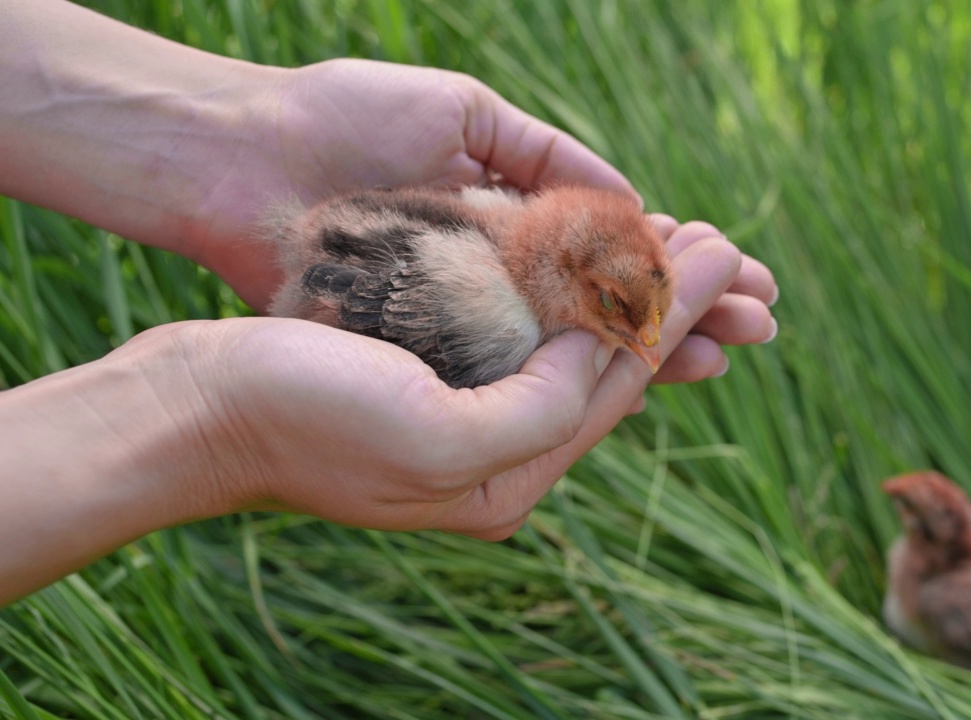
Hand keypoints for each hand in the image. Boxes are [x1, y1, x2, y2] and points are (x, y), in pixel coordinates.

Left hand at [2, 0, 776, 383]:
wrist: (240, 156)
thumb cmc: (342, 117)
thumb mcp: (466, 112)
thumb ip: (549, 156)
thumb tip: (635, 202)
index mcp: (512, 217)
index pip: (618, 251)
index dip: (682, 266)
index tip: (748, 277)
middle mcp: (501, 276)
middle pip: (613, 305)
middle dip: (689, 313)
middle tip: (762, 327)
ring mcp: (470, 317)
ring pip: (579, 345)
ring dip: (655, 350)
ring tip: (724, 355)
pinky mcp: (430, 348)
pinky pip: (520, 366)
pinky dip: (580, 371)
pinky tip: (641, 374)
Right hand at [150, 224, 743, 537]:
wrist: (192, 405)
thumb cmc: (302, 418)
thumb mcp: (436, 436)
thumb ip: (541, 413)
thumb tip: (608, 364)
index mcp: (505, 481)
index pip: (613, 389)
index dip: (675, 317)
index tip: (727, 255)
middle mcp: (493, 454)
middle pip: (601, 370)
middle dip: (667, 306)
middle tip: (728, 246)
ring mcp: (460, 414)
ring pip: (564, 346)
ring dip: (620, 290)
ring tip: (676, 241)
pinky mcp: (428, 375)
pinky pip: (515, 328)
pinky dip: (559, 289)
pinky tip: (587, 255)